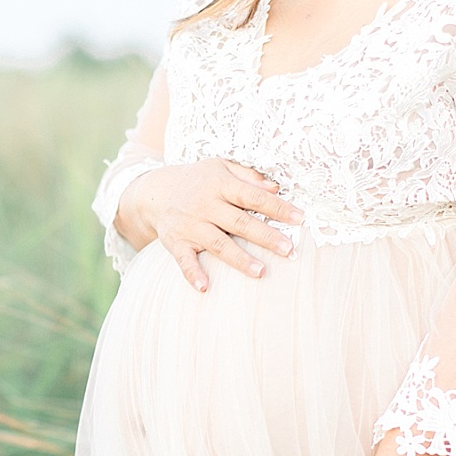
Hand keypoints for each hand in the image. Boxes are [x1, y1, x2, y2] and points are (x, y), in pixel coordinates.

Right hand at [113, 158, 304, 291]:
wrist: (156, 192)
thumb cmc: (199, 180)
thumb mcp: (221, 168)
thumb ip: (248, 177)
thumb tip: (276, 188)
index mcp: (220, 184)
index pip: (253, 196)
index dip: (276, 207)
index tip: (299, 218)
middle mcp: (204, 204)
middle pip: (238, 222)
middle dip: (264, 236)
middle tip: (288, 249)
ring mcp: (189, 225)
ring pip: (217, 243)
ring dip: (238, 258)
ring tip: (260, 272)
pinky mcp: (175, 242)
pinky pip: (184, 260)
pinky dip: (193, 273)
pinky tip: (205, 287)